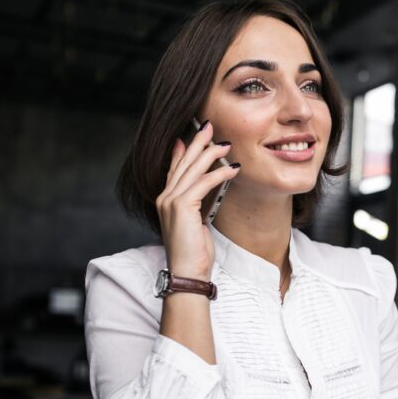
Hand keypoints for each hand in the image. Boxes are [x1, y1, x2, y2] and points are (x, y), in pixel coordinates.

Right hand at [156, 121, 240, 279]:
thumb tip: (206, 193)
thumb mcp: (195, 224)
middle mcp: (165, 197)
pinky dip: (219, 174)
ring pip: (193, 169)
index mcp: (166, 201)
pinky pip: (203, 183)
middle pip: (183, 163)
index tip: (189, 136)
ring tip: (225, 144)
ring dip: (211, 154)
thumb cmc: (194, 253)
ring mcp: (171, 201)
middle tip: (209, 126)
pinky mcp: (182, 206)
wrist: (188, 272)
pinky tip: (232, 169)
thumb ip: (197, 206)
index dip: (182, 151)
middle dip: (197, 143)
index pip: (174, 169)